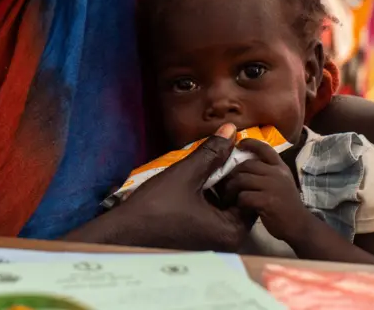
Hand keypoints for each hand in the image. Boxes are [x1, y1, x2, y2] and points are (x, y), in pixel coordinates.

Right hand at [65, 124, 257, 251]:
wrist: (122, 232)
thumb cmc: (154, 207)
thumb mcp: (186, 174)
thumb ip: (211, 152)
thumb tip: (231, 130)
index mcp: (232, 231)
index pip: (250, 195)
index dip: (239, 172)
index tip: (224, 157)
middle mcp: (227, 242)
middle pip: (238, 200)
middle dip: (227, 178)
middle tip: (211, 161)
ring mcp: (213, 243)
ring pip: (223, 206)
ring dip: (215, 186)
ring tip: (198, 170)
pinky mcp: (199, 240)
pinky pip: (211, 215)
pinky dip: (205, 198)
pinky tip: (189, 185)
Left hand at [222, 139, 311, 243]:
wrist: (299, 226)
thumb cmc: (285, 204)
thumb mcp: (280, 182)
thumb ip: (266, 171)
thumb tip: (241, 164)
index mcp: (280, 167)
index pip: (265, 148)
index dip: (250, 143)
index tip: (239, 144)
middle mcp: (277, 173)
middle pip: (246, 164)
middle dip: (232, 173)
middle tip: (226, 183)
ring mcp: (273, 186)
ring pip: (241, 179)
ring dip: (230, 189)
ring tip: (227, 197)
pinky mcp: (267, 201)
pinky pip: (243, 196)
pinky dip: (238, 202)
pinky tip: (240, 207)